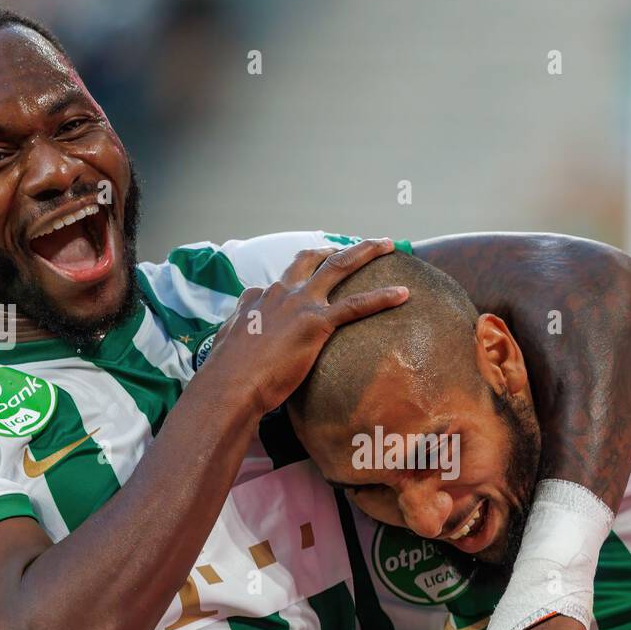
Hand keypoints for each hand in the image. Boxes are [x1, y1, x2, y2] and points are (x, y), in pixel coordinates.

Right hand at [205, 238, 407, 415]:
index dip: (299, 278)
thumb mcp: (228, 345)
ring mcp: (299, 304)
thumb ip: (237, 330)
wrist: (229, 385)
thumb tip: (236, 331)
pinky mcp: (315, 322)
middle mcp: (280, 292)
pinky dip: (382, 297)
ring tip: (389, 245)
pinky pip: (357, 305)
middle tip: (359, 244)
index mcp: (257, 298)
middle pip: (312, 259)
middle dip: (337, 248)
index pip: (281, 281)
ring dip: (366, 252)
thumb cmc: (227, 375)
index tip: (312, 280)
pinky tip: (403, 293)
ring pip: (339, 267)